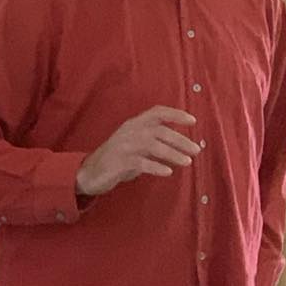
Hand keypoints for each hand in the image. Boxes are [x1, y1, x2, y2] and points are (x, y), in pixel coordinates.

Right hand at [75, 106, 199, 197]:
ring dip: (172, 153)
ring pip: (153, 145)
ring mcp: (123, 146)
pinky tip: (168, 172)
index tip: (193, 121)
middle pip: (159, 130)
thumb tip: (180, 146)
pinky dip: (156, 167)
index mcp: (134, 124)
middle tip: (196, 150)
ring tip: (187, 162)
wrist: (89, 173)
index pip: (157, 112)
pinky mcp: (119, 162)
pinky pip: (141, 163)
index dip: (176, 114)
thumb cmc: (116, 160)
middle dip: (180, 140)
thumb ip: (153, 142)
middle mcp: (129, 131)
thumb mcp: (135, 145)